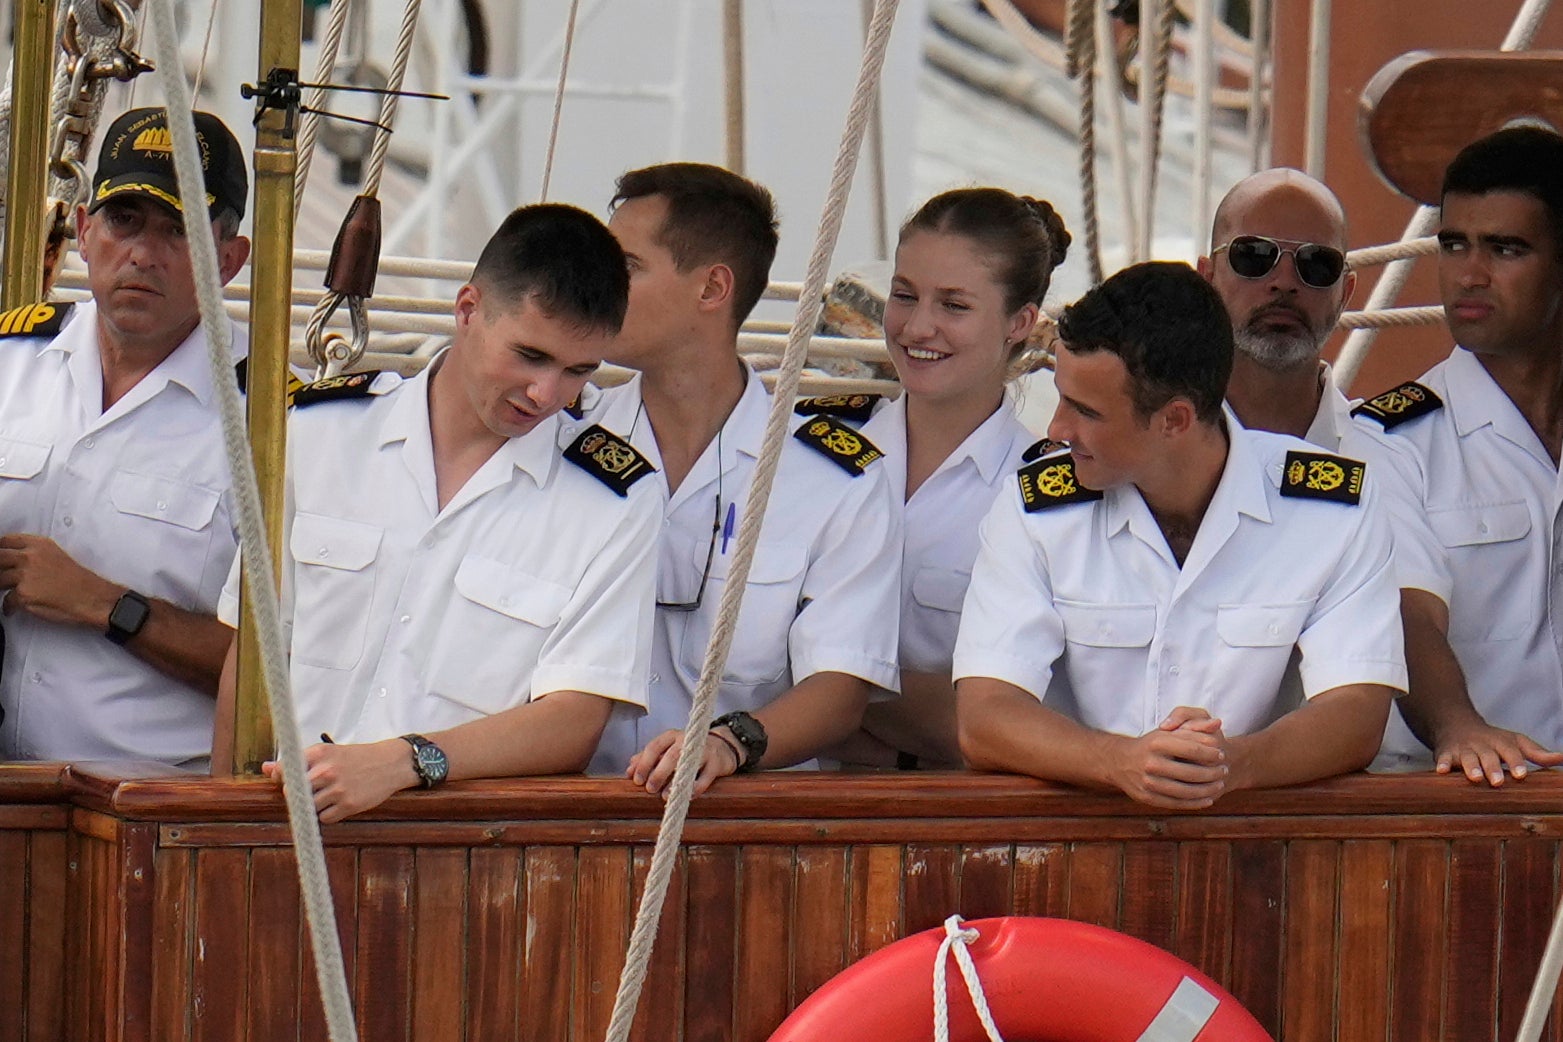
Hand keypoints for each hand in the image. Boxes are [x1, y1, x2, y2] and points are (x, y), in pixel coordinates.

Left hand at [0, 533, 119, 626]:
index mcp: (40, 545)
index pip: (7, 541)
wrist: (93, 599)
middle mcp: (30, 557)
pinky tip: (13, 608)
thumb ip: (36, 554)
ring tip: (8, 593)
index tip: (0, 556)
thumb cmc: (81, 582)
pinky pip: (6, 602)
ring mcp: (25, 575)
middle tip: (2, 577)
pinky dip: (8, 607)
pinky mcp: (23, 595)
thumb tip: (18, 561)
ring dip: (2, 588)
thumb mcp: (58, 556)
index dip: (0, 549)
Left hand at [263, 740, 419, 822]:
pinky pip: (325, 818)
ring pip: (309, 807)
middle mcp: (326, 770)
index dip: (282, 780)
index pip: (285, 770)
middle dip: (300, 796)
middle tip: (315, 791)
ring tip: (330, 796)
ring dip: (315, 806)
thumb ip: (298, 762)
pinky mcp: (348, 804)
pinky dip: (329, 814)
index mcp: (319, 753)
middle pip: (294, 793)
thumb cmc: (356, 758)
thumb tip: (265, 768)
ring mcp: (338, 788)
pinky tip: (339, 803)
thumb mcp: (328, 752)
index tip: (287, 782)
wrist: (390, 763)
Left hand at [626, 728, 740, 797]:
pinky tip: (685, 796)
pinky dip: (694, 789)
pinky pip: (704, 778)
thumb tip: (629, 769)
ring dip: (674, 782)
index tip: (636, 780)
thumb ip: (649, 757)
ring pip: (687, 765)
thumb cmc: (688, 749)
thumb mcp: (668, 748)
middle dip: (657, 774)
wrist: (722, 745)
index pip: (654, 747)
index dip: (643, 764)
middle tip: (649, 789)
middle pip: (670, 756)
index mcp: (671, 736)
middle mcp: (687, 740)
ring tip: (664, 796)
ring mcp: (703, 751)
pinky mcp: (716, 764)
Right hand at [1109, 707, 1227, 809]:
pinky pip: (1177, 803)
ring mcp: (1148, 782)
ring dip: (1207, 790)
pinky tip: (1207, 799)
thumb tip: (1217, 723)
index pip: (1192, 748)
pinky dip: (1195, 803)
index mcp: (1157, 742)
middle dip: (1213, 773)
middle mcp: (1151, 762)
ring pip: (1186, 791)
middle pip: (1191, 772)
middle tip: (1225, 771)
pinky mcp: (1147, 798)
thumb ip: (1194, 726)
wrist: (1119, 762)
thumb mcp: (1168, 731)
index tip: (1222, 754)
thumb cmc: (1151, 744)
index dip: (1211, 753)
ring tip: (1219, 785)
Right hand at [1434, 720, 1562, 785]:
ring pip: (1467, 758)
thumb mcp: (1514, 742)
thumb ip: (1537, 753)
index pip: (1510, 752)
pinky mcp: (1445, 754)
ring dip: (1470, 767)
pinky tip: (1441, 771)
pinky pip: (1442, 759)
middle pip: (1488, 756)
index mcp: (1501, 743)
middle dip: (1493, 768)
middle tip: (1498, 782)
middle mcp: (1482, 745)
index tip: (1521, 775)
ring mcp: (1462, 749)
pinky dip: (1441, 764)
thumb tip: (1562, 759)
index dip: (1515, 763)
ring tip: (1475, 778)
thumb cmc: (1491, 739)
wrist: (1454, 723)